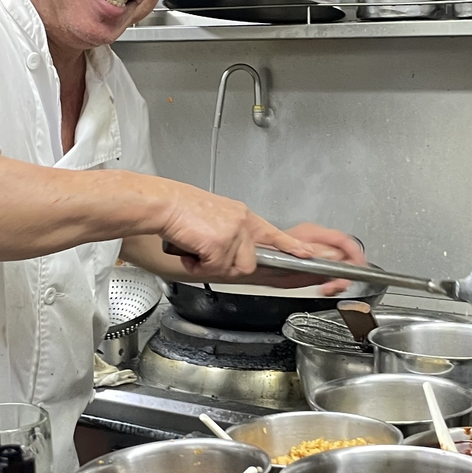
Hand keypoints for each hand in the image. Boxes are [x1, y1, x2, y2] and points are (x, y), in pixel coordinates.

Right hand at [158, 183, 313, 278]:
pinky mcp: (220, 244)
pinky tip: (190, 251)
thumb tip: (229, 253)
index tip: (307, 254)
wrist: (164, 203)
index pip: (273, 233)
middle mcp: (242, 223)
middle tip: (206, 256)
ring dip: (210, 266)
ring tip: (195, 251)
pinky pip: (213, 269)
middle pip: (249, 263)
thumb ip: (228, 233)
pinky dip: (197, 266)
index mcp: (242, 216)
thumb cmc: (180, 210)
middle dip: (226, 266)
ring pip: (231, 268)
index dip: (291, 246)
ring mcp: (233, 233)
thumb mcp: (214, 217)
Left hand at [258, 222, 367, 294]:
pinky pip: (332, 271)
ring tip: (331, 287)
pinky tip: (327, 287)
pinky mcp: (315, 263)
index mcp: (312, 234)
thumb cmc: (268, 259)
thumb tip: (334, 256)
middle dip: (347, 270)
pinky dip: (333, 281)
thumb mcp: (291, 258)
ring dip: (340, 278)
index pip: (342, 240)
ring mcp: (316, 252)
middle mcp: (316, 241)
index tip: (360, 266)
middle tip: (340, 283)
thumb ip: (315, 256)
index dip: (354, 252)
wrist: (256, 266)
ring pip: (340, 264)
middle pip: (344, 253)